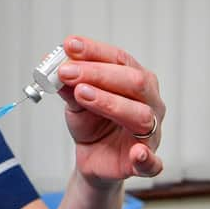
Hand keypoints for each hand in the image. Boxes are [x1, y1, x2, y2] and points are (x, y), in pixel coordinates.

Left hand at [57, 36, 165, 184]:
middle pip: (133, 81)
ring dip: (110, 102)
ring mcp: (151, 132)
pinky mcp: (145, 163)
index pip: (119, 59)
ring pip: (140, 114)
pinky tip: (137, 153)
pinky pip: (152, 162)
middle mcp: (149, 102)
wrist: (93, 159)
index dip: (94, 51)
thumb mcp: (75, 102)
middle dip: (98, 73)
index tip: (69, 45)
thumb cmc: (91, 124)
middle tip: (66, 72)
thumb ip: (69, 86)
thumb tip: (57, 67)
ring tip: (81, 94)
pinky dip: (146, 158)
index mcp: (135, 81)